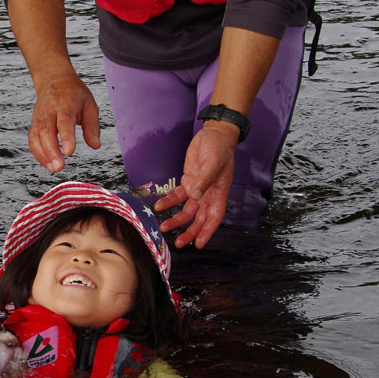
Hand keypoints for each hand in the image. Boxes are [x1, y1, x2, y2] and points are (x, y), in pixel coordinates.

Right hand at [28, 73, 100, 172]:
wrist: (54, 79)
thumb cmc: (74, 93)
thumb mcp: (90, 104)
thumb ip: (92, 126)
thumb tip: (95, 145)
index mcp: (65, 103)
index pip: (64, 122)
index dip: (66, 137)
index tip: (70, 152)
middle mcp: (49, 110)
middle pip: (46, 132)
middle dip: (51, 151)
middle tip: (59, 167)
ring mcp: (39, 117)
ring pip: (36, 137)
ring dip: (43, 155)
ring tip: (54, 169)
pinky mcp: (34, 123)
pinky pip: (32, 140)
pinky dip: (38, 153)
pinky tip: (47, 163)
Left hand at [154, 122, 236, 247]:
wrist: (214, 134)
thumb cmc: (219, 148)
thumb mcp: (213, 164)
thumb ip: (204, 181)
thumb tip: (196, 197)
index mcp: (219, 193)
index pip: (214, 217)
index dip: (207, 232)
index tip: (200, 244)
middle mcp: (209, 194)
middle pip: (199, 218)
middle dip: (190, 232)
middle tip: (179, 243)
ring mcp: (198, 188)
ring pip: (187, 210)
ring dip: (177, 220)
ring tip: (164, 227)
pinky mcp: (188, 181)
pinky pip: (177, 196)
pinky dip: (169, 202)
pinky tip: (159, 207)